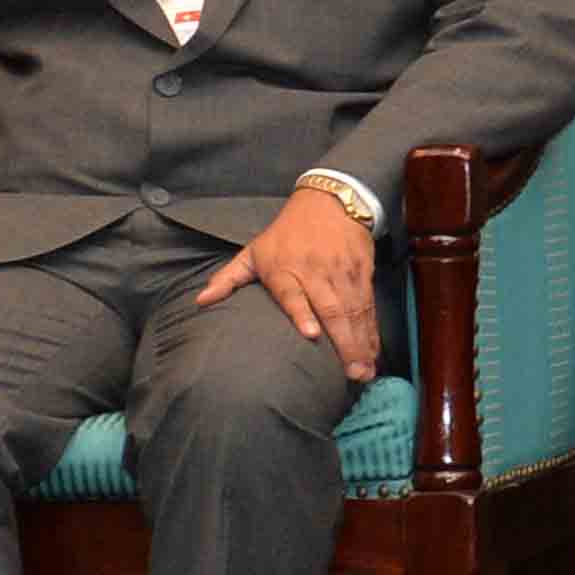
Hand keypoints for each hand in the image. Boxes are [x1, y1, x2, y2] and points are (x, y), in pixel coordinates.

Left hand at [205, 185, 382, 382]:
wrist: (328, 201)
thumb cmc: (286, 233)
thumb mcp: (254, 251)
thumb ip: (228, 278)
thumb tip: (200, 301)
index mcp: (284, 269)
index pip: (293, 293)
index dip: (303, 313)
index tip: (311, 334)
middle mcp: (315, 272)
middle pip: (331, 308)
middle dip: (343, 342)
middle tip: (350, 373)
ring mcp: (342, 273)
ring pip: (354, 311)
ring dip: (361, 342)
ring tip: (364, 371)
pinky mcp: (362, 272)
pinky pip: (368, 305)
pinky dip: (372, 330)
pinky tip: (374, 351)